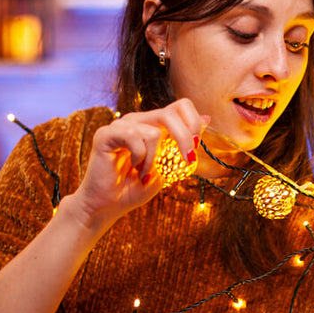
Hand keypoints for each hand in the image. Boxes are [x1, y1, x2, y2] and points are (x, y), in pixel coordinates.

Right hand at [72, 99, 207, 229]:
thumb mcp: (169, 166)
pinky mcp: (105, 134)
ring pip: (153, 131)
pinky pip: (133, 136)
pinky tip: (133, 168)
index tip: (195, 147)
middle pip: (170, 113)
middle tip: (187, 160)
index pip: (181, 106)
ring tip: (143, 173)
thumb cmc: (136, 188)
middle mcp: (137, 120)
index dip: (193, 122)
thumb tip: (207, 118)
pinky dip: (140, 157)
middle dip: (184, 138)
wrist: (109, 206)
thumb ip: (184, 143)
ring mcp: (120, 125)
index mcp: (153, 125)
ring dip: (154, 159)